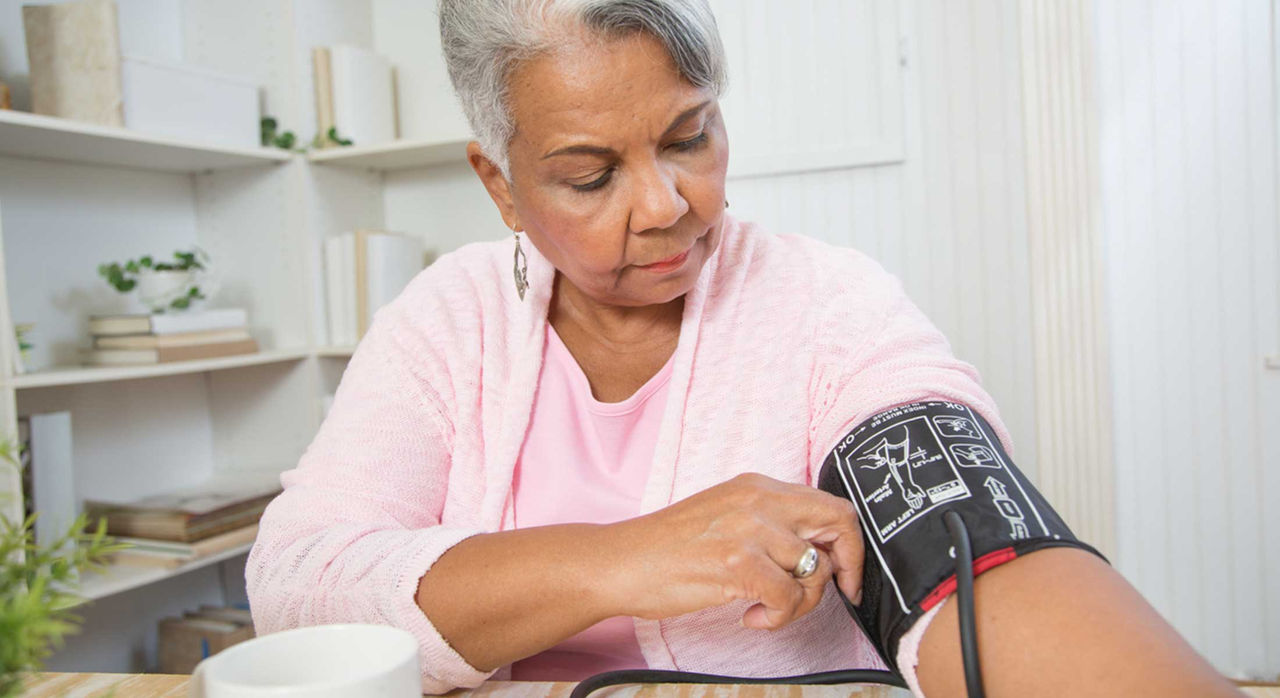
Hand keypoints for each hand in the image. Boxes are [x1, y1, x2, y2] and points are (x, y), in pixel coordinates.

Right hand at [605, 473, 863, 630]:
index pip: (831, 505)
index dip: (850, 546)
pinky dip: (777, 616)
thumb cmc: (667, 550)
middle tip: (827, 596)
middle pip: (838, 523)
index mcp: (757, 486)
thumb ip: (769, 526)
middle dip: (844, 568)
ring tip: (767, 608)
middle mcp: (757, 499)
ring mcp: (747, 527)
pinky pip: (788, 596)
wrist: (618, 562)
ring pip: (815, 570)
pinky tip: (751, 616)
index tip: (845, 577)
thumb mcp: (726, 519)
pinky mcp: (735, 560)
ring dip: (799, 602)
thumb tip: (818, 554)